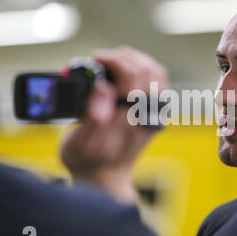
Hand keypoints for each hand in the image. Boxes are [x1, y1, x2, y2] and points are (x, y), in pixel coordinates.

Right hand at [60, 46, 166, 203]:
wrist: (106, 178)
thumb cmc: (88, 161)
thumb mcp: (79, 142)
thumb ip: (92, 115)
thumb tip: (103, 87)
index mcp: (131, 119)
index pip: (132, 75)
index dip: (110, 60)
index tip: (92, 60)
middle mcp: (147, 115)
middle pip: (146, 68)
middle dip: (121, 56)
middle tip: (99, 59)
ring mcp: (153, 113)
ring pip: (156, 71)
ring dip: (134, 60)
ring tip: (112, 61)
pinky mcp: (153, 112)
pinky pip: (157, 81)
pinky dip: (142, 69)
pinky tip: (124, 72)